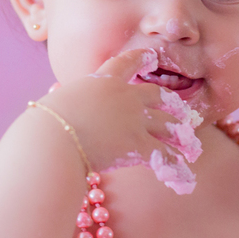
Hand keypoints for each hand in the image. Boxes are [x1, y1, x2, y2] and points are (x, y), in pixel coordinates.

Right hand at [36, 49, 182, 172]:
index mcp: (103, 79)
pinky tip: (184, 180)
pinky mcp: (138, 144)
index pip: (127, 62)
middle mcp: (125, 95)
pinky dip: (176, 170)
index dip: (142, 59)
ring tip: (192, 148)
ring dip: (182, 138)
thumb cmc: (46, 122)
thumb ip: (69, 106)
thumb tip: (59, 115)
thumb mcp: (58, 103)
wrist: (53, 137)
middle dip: (173, 105)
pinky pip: (165, 158)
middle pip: (158, 96)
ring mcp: (135, 119)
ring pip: (168, 126)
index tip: (152, 57)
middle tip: (183, 113)